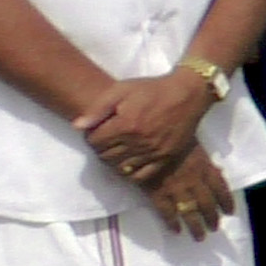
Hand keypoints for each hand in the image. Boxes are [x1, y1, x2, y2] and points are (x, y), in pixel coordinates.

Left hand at [76, 72, 214, 183]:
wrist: (187, 94)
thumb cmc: (152, 89)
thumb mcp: (122, 89)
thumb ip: (98, 108)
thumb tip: (77, 127)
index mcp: (126, 124)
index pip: (95, 142)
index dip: (91, 136)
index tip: (97, 130)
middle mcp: (139, 142)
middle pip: (105, 156)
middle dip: (100, 148)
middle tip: (106, 139)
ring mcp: (153, 152)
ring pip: (120, 167)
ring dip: (113, 160)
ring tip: (116, 149)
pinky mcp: (165, 158)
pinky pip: (141, 176)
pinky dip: (129, 172)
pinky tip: (129, 162)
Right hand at [150, 145, 234, 240]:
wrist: (146, 137)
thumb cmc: (171, 135)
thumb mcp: (193, 144)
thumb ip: (204, 160)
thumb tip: (217, 171)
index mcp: (203, 166)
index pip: (220, 187)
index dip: (226, 201)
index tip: (229, 212)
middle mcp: (193, 180)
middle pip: (207, 204)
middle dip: (212, 218)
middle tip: (214, 228)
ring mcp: (176, 188)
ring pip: (190, 212)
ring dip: (196, 226)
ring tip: (200, 237)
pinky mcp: (158, 192)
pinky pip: (167, 212)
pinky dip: (172, 223)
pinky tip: (176, 230)